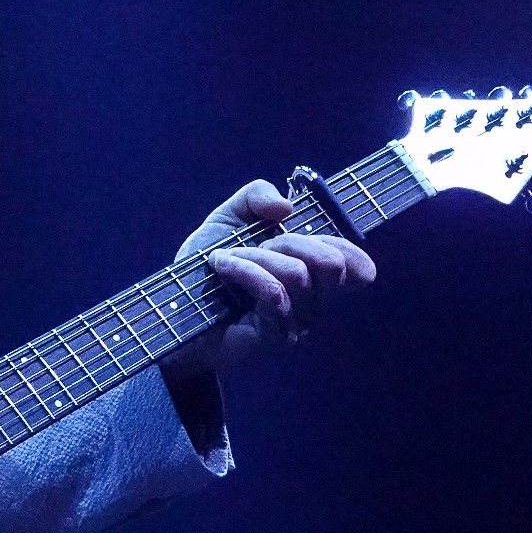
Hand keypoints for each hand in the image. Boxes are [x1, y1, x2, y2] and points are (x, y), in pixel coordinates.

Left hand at [163, 179, 376, 380]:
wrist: (174, 309)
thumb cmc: (204, 268)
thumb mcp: (228, 218)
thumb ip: (256, 196)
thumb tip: (287, 207)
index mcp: (310, 273)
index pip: (357, 267)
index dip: (346, 248)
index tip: (307, 234)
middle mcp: (312, 301)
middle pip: (332, 264)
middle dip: (291, 242)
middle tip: (256, 243)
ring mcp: (297, 322)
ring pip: (298, 275)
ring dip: (255, 256)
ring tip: (225, 259)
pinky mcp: (275, 336)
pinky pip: (276, 294)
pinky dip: (246, 271)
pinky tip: (221, 267)